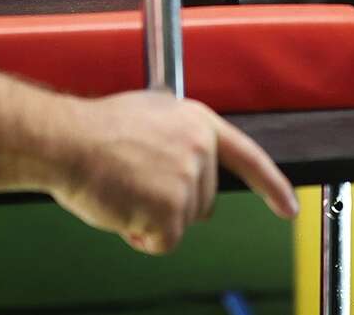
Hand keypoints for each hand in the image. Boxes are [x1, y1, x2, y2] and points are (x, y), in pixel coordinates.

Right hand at [49, 92, 297, 254]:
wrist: (66, 140)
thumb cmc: (93, 130)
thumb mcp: (147, 112)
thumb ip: (175, 130)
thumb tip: (181, 146)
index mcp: (197, 122)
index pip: (248, 157)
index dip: (272, 186)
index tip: (288, 208)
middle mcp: (200, 148)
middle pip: (202, 202)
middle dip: (171, 202)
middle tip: (134, 181)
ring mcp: (188, 180)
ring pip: (181, 223)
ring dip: (151, 218)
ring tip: (123, 188)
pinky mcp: (171, 210)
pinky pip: (163, 242)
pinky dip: (141, 237)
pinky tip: (122, 209)